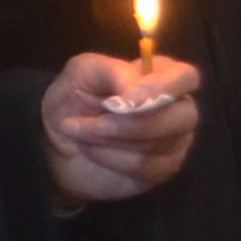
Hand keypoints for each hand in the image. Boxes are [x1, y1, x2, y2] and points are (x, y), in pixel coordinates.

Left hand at [43, 50, 198, 202]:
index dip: (162, 88)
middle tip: (94, 123)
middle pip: (184, 116)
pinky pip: (146, 167)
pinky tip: (92, 151)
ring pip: (158, 144)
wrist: (53, 142)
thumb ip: (112, 70)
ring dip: (110, 139)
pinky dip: (110, 158)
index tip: (126, 100)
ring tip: (80, 133)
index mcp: (162, 76)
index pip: (186, 77)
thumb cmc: (73, 99)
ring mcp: (174, 142)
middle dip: (133, 123)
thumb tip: (134, 90)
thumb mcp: (83, 72)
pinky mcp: (161, 170)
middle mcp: (176, 109)